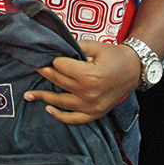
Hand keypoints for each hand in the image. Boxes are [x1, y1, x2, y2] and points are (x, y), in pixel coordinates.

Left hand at [23, 40, 141, 123]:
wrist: (134, 69)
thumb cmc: (115, 56)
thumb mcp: (95, 46)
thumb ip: (74, 47)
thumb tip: (55, 49)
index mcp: (88, 75)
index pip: (60, 66)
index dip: (53, 59)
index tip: (46, 56)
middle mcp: (88, 93)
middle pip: (59, 82)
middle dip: (44, 74)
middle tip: (32, 69)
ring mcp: (91, 106)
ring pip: (61, 102)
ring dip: (43, 97)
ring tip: (28, 95)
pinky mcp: (95, 113)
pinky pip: (74, 118)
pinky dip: (60, 116)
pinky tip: (48, 109)